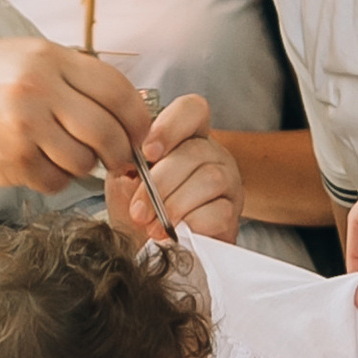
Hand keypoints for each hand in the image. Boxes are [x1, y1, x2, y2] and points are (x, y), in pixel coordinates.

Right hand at [0, 39, 150, 191]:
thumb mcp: (22, 58)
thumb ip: (70, 75)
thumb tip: (121, 105)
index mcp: (48, 58)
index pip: (116, 88)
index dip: (138, 117)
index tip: (141, 133)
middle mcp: (39, 88)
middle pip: (108, 130)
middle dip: (120, 152)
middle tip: (118, 159)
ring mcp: (26, 125)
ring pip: (85, 160)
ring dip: (83, 166)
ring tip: (63, 156)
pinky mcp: (14, 159)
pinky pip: (57, 180)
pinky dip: (56, 179)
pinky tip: (38, 165)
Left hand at [110, 91, 243, 247]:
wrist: (149, 248)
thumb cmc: (140, 209)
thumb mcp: (124, 181)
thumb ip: (126, 166)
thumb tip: (130, 167)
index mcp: (185, 135)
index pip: (191, 109)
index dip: (170, 126)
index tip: (147, 152)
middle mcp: (212, 152)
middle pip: (194, 152)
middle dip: (160, 183)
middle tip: (139, 210)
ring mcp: (227, 181)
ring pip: (209, 179)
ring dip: (175, 205)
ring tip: (153, 225)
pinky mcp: (232, 212)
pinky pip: (218, 211)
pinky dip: (191, 223)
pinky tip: (175, 233)